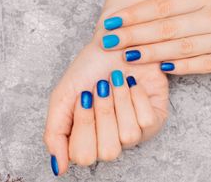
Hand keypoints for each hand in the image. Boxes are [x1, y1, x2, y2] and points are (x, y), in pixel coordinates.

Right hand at [43, 24, 167, 175]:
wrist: (115, 43)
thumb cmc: (89, 69)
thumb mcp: (63, 98)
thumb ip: (55, 134)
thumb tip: (60, 168)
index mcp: (87, 139)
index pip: (84, 156)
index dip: (83, 124)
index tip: (83, 96)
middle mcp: (112, 140)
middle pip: (108, 151)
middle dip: (103, 113)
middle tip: (100, 89)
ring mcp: (135, 132)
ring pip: (129, 135)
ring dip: (120, 101)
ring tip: (117, 81)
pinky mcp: (155, 119)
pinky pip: (147, 120)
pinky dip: (137, 96)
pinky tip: (133, 83)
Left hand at [101, 0, 210, 73]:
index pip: (165, 7)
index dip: (136, 15)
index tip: (113, 21)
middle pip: (166, 30)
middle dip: (133, 36)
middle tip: (107, 42)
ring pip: (181, 50)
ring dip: (150, 54)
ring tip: (125, 57)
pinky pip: (203, 66)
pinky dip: (181, 67)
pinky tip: (161, 68)